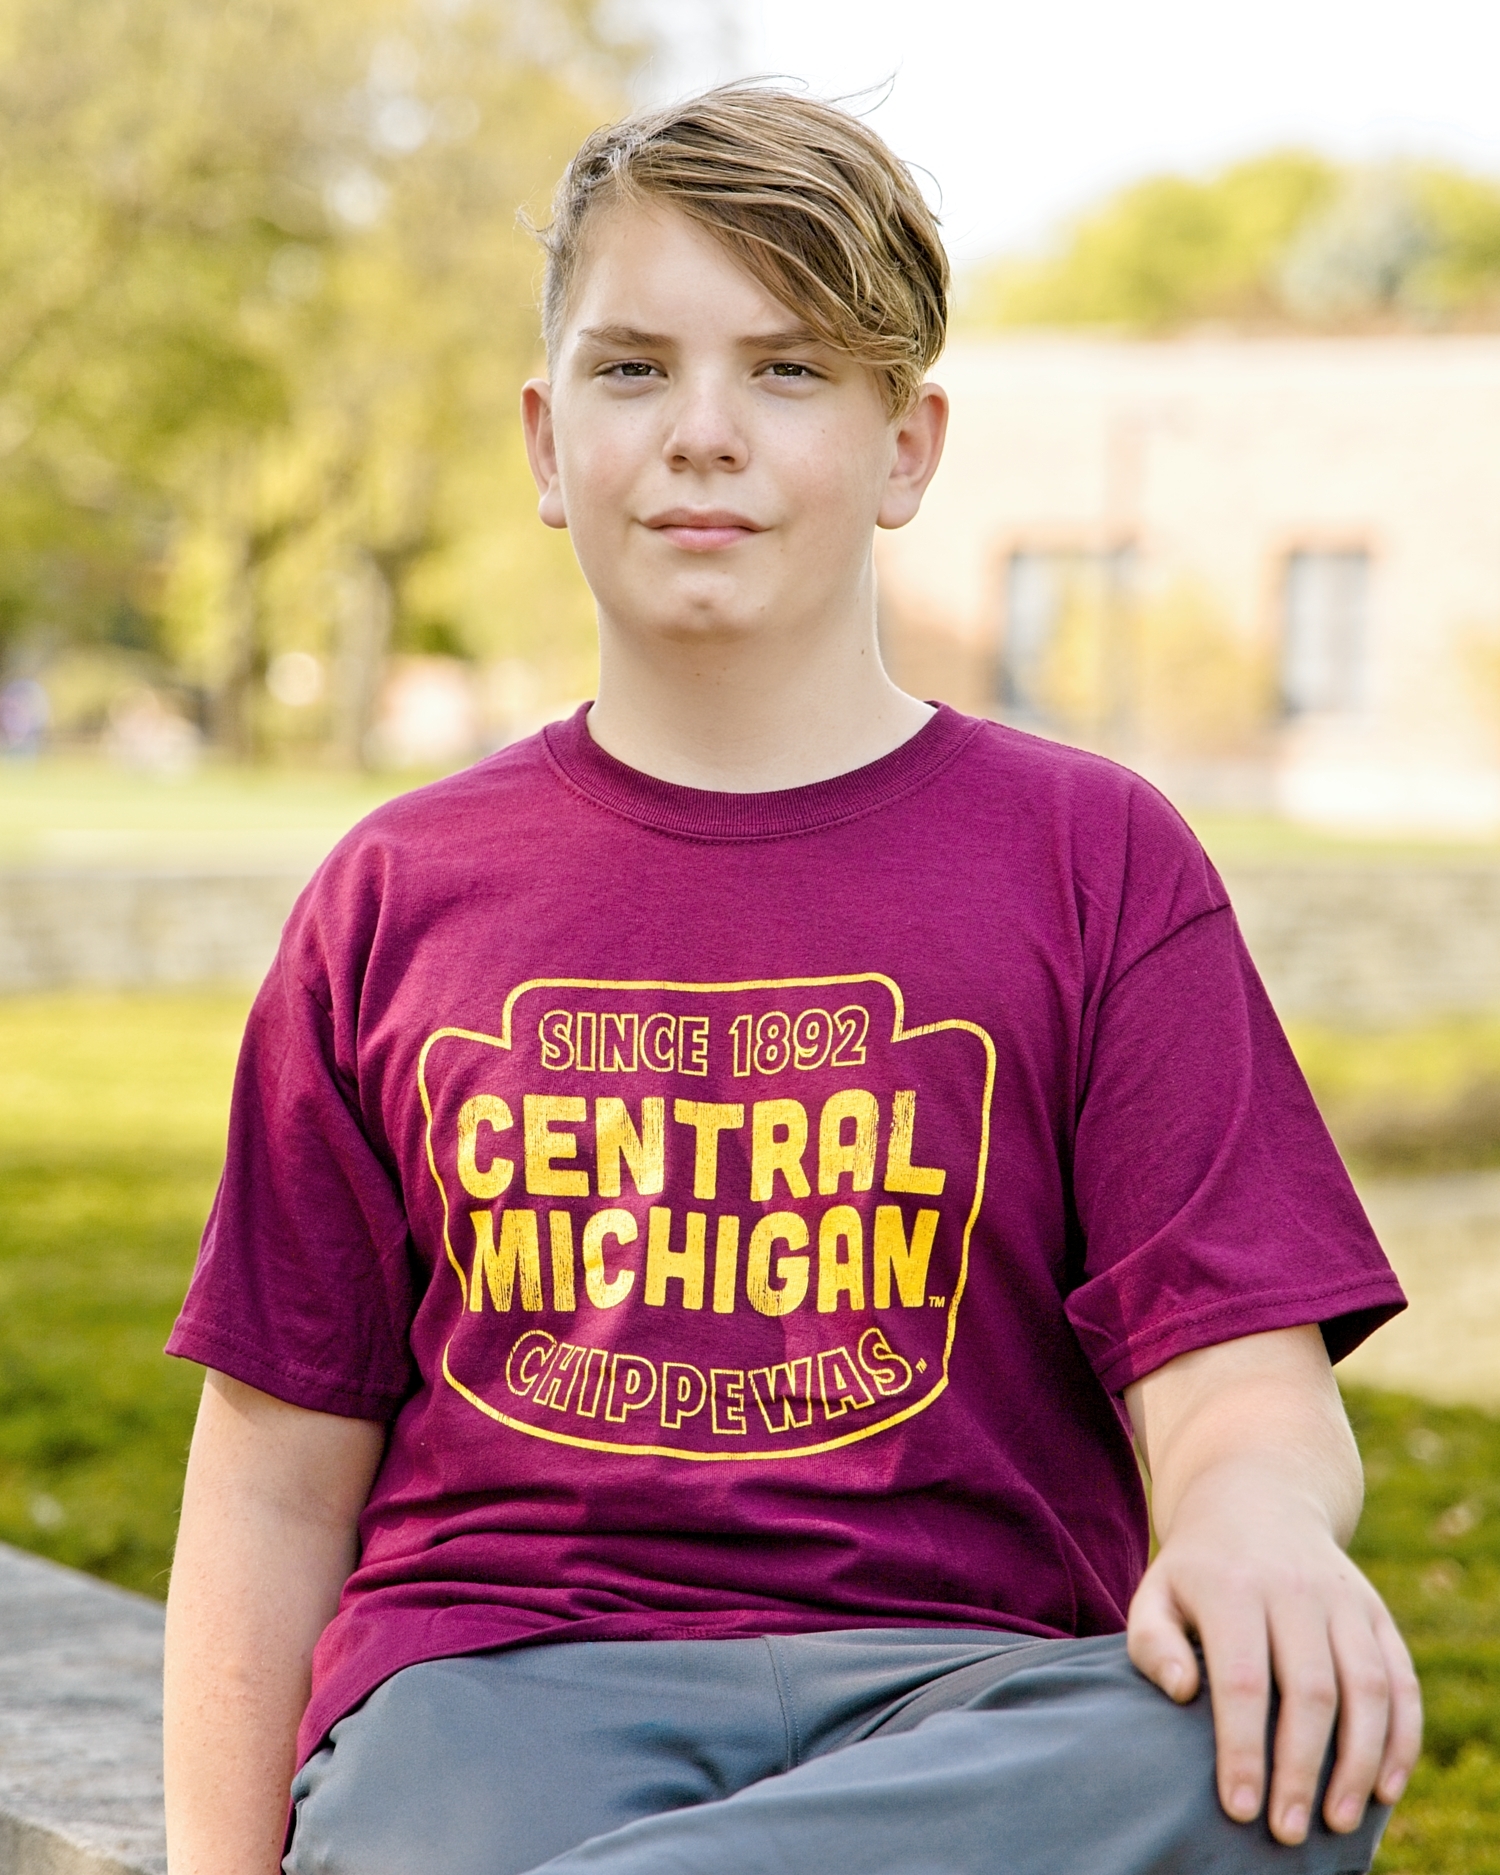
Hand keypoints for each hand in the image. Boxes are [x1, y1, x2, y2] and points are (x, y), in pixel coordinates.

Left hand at [1127, 1463, 1420, 1843]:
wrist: (1257, 1495)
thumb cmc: (1197, 1568)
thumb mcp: (1156, 1591)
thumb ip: (1151, 1642)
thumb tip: (1180, 1694)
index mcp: (1231, 1586)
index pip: (1242, 1680)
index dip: (1244, 1749)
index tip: (1240, 1808)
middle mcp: (1293, 1589)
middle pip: (1309, 1692)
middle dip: (1301, 1771)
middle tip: (1286, 1833)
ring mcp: (1342, 1599)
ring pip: (1367, 1689)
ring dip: (1360, 1764)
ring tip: (1338, 1822)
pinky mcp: (1376, 1612)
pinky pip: (1401, 1679)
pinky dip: (1402, 1738)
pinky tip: (1387, 1788)